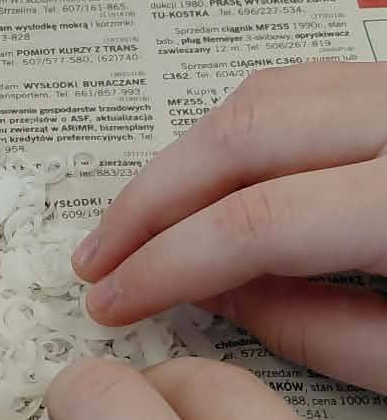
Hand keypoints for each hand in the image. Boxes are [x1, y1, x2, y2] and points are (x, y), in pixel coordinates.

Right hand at [73, 64, 386, 389]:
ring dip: (185, 161)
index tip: (114, 301)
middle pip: (242, 137)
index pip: (257, 221)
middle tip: (99, 258)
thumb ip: (322, 331)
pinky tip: (208, 182)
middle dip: (150, 202)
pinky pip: (304, 88)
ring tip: (139, 224)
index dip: (167, 264)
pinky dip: (242, 131)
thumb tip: (216, 296)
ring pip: (265, 96)